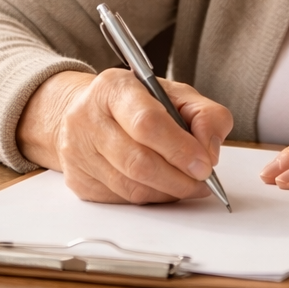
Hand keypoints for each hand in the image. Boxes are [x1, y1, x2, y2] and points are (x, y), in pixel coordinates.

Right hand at [17, 69, 233, 203]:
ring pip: (131, 187)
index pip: (147, 123)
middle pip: (138, 162)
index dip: (180, 149)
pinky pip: (122, 200)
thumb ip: (204, 115)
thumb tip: (210, 151)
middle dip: (178, 179)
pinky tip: (161, 187)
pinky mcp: (79, 180)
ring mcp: (78, 151)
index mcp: (114, 88)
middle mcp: (88, 118)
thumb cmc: (136, 103)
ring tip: (186, 185)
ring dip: (167, 192)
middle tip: (201, 182)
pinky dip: (149, 198)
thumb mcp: (175, 94)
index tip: (204, 164)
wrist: (89, 112)